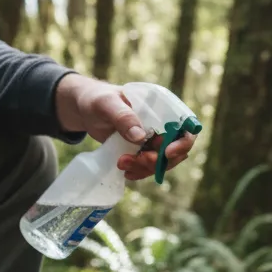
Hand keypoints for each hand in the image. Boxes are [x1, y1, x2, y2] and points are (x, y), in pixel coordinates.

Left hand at [54, 73, 195, 181]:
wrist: (85, 110)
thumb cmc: (96, 99)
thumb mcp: (106, 104)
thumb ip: (123, 116)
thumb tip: (140, 136)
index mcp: (162, 106)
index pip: (186, 125)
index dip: (183, 142)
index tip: (166, 153)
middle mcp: (163, 124)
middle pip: (177, 149)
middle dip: (158, 160)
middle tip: (137, 161)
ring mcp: (155, 139)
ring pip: (163, 162)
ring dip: (146, 168)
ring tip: (122, 165)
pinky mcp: (144, 151)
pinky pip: (150, 167)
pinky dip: (140, 172)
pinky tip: (126, 173)